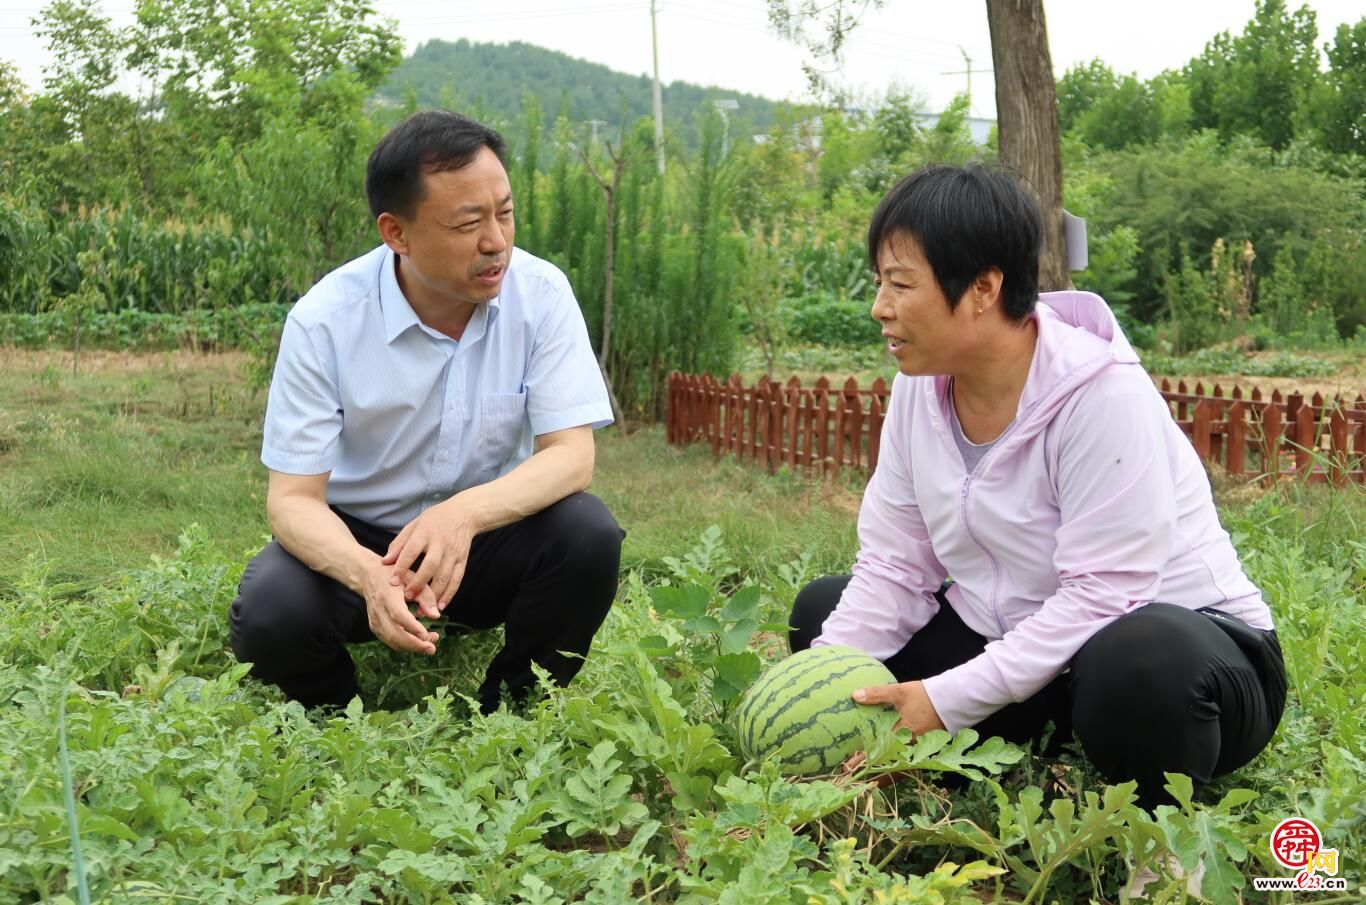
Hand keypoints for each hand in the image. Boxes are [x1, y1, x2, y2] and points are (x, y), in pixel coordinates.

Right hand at [361, 560, 439, 654]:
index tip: (426, 635)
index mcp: (387, 596)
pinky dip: (404, 645)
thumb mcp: (412, 578)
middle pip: (394, 634)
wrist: (370, 576)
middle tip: (432, 648)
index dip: (412, 627)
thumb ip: (425, 596)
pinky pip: (389, 641)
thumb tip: (435, 615)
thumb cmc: (395, 575)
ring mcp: (374, 621)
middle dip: (414, 644)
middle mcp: (378, 610)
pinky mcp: (375, 627)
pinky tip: (418, 641)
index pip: (398, 615)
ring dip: (411, 646)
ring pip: (392, 641)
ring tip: (429, 644)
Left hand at [383, 497, 478, 612]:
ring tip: (423, 608)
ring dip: (434, 594)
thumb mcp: (414, 525)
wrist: (464, 514)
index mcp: (425, 532)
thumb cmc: (434, 520)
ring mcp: (453, 553)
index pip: (411, 551)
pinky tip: (441, 606)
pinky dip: (449, 594)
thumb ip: (399, 543)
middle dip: (419, 583)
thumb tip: (386, 562)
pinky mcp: (462, 560)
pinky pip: (457, 580)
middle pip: (430, 566)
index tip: (393, 582)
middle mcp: (441, 543)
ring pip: (445, 576)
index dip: (402, 567)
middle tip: (408, 597)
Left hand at [841, 680, 945, 779]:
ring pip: (900, 770)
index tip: (848, 767)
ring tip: (869, 783)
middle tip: (855, 779)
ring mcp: (920, 752)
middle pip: (888, 766)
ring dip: (884, 777)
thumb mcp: (899, 691)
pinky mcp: (927, 752)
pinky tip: (890, 776)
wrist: (954, 701)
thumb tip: (855, 695)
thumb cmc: (925, 696)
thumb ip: (877, 694)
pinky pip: (911, 767)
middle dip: (871, 774)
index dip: (861, 759)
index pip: (878, 750)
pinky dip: (899, 773)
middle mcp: (911, 746)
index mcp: (902, 733)